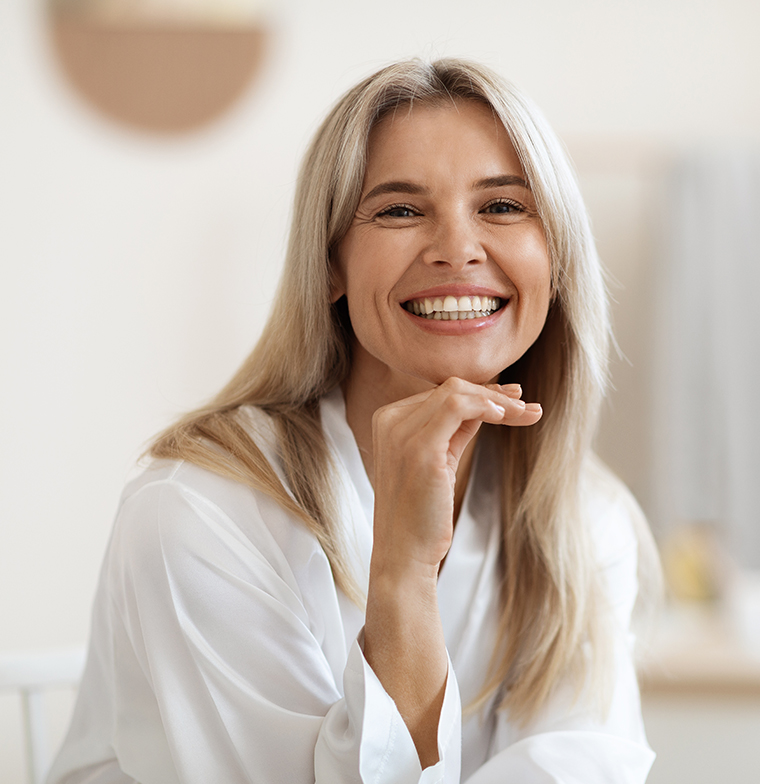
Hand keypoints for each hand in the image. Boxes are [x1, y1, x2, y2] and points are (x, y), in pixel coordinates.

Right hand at [370, 377, 541, 575]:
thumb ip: (454, 430)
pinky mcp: (420, 448)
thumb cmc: (420, 514)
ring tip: (525, 411)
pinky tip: (504, 415)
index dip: (480, 394)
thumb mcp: (437, 461)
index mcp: (388, 421)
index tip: (511, 400)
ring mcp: (402, 432)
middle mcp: (390, 420)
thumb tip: (487, 404)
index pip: (440, 393)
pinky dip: (484, 405)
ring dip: (496, 400)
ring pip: (457, 392)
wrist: (403, 554)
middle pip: (450, 388)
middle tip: (526, 407)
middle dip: (494, 395)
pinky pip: (457, 406)